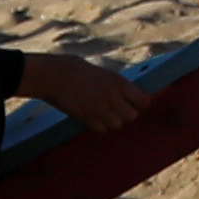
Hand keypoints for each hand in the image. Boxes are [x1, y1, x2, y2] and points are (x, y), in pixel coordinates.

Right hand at [21, 54, 144, 130]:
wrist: (55, 75)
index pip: (144, 101)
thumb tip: (127, 96)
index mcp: (119, 82)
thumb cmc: (76, 69)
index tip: (133, 104)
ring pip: (117, 125)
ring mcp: (100, 108)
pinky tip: (92, 117)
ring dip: (111, 122)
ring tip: (101, 113)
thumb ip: (116, 85)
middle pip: (132, 116)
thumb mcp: (103, 73)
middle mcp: (113, 96)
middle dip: (125, 115)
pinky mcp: (87, 118)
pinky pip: (101, 129)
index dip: (140, 105)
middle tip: (115, 110)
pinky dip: (99, 126)